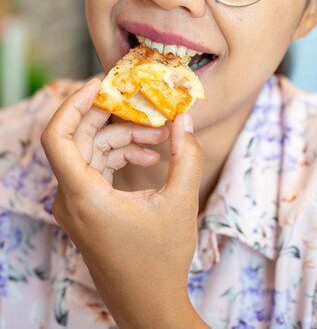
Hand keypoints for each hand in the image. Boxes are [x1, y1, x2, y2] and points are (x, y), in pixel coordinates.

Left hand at [41, 78, 208, 328]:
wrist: (148, 305)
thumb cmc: (162, 259)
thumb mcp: (181, 201)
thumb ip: (186, 154)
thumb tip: (185, 116)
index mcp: (83, 195)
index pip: (58, 136)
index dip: (74, 102)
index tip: (102, 84)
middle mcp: (69, 199)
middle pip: (79, 138)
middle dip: (113, 116)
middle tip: (143, 103)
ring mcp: (73, 206)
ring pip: (90, 152)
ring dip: (123, 138)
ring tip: (162, 139)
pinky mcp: (83, 210)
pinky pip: (94, 169)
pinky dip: (118, 156)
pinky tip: (151, 157)